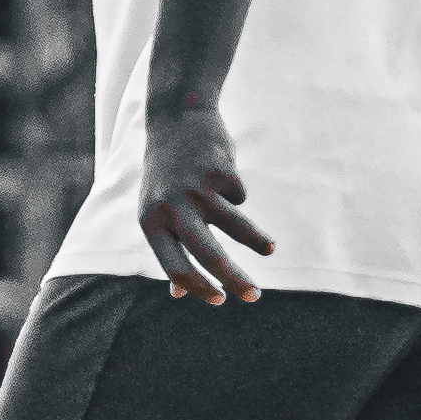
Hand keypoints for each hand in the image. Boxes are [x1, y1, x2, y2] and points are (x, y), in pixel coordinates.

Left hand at [135, 102, 271, 302]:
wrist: (175, 118)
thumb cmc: (165, 175)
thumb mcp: (157, 210)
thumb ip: (169, 248)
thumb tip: (179, 293)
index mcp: (151, 222)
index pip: (175, 267)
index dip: (199, 288)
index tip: (220, 301)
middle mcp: (171, 207)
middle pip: (208, 254)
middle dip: (235, 280)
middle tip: (254, 297)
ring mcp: (195, 187)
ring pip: (233, 225)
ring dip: (255, 241)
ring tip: (269, 250)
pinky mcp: (218, 170)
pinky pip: (238, 196)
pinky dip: (236, 193)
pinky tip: (224, 175)